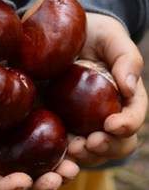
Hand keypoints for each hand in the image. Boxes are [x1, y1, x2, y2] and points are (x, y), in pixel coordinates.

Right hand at [0, 42, 78, 189]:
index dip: (2, 187)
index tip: (21, 181)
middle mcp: (4, 140)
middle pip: (23, 176)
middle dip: (41, 185)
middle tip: (60, 177)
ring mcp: (25, 126)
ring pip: (46, 159)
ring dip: (62, 168)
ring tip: (76, 161)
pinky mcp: (43, 108)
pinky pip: (59, 130)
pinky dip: (72, 139)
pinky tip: (84, 134)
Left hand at [67, 13, 147, 166]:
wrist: (66, 36)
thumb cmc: (94, 34)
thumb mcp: (111, 38)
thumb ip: (126, 58)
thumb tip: (129, 86)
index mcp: (124, 96)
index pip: (134, 116)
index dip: (128, 125)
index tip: (112, 125)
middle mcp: (106, 113)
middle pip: (116, 141)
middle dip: (106, 147)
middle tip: (90, 143)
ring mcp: (83, 120)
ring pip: (92, 149)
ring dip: (85, 155)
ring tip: (72, 150)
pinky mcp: (61, 120)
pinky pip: (65, 143)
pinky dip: (63, 153)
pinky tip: (54, 150)